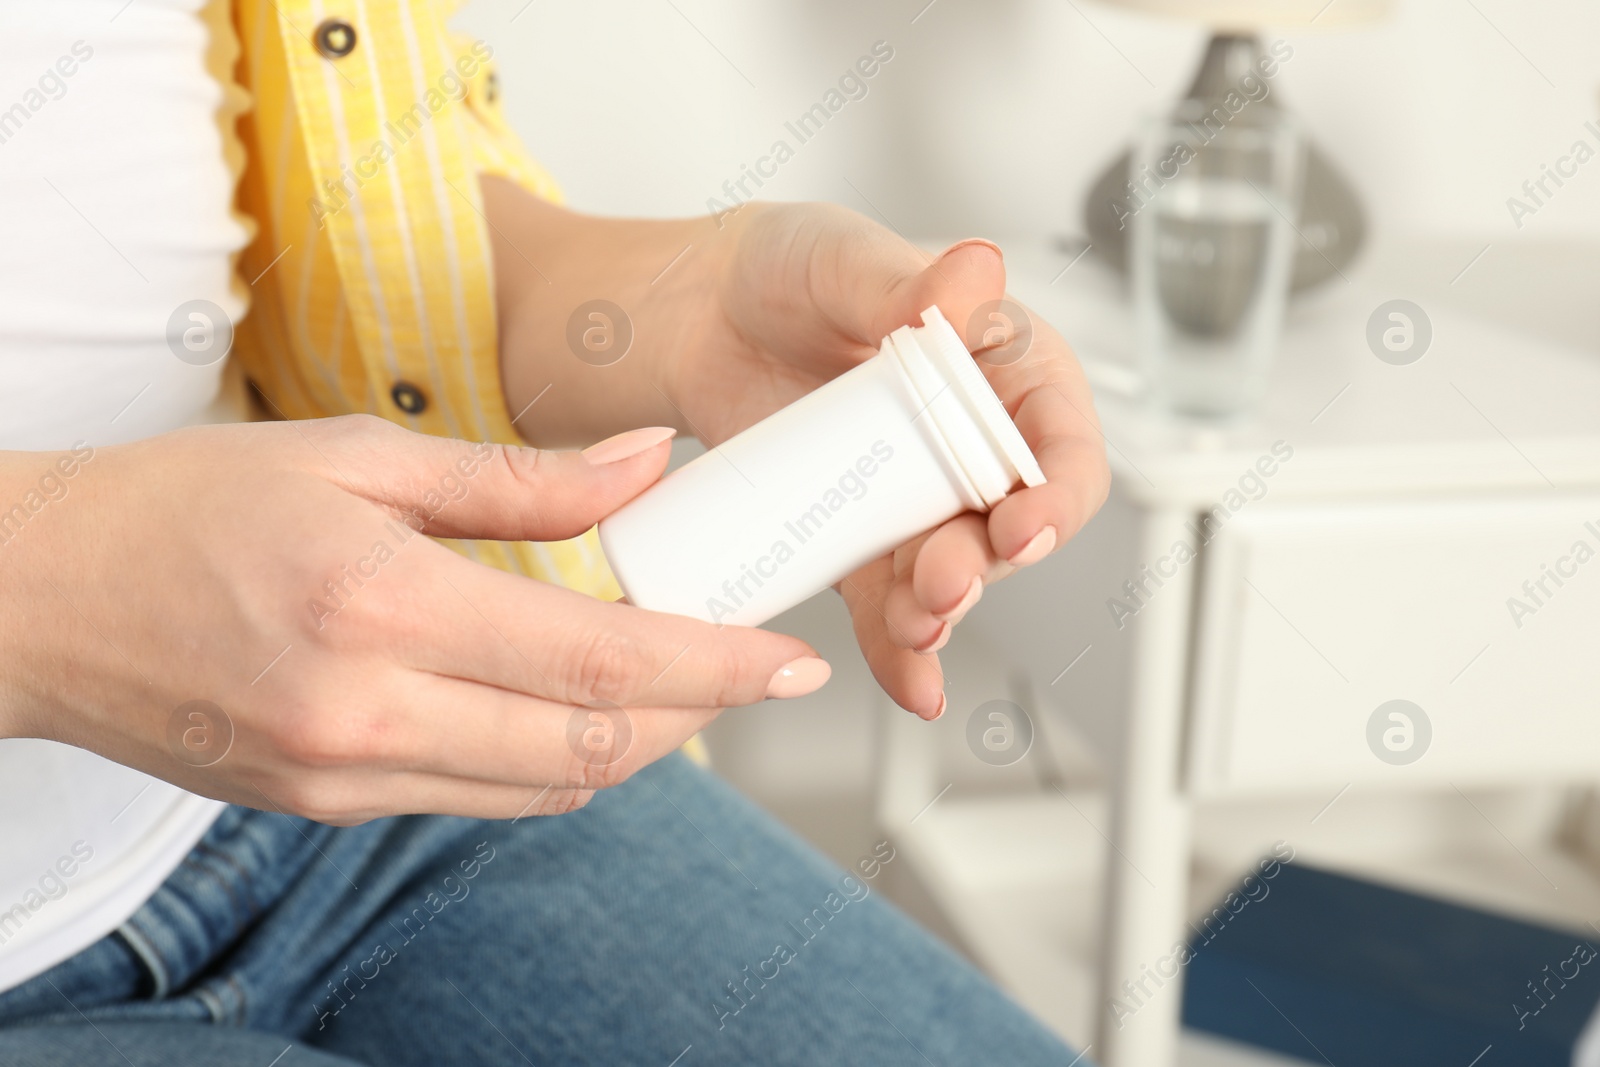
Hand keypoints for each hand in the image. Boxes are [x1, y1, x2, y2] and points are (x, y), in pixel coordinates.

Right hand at [0, 416, 827, 823]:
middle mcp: (367, 712)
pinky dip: (548, 759)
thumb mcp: (354, 456)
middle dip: (696, 713)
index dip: (715, 665)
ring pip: (547, 788)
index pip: (599, 661)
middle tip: (745, 665)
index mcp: (380, 606)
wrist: (41, 599)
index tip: (786, 660)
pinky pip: (479, 798)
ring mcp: (344, 776)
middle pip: (593, 745)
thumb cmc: (182, 508)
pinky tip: (563, 702)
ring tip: (669, 677)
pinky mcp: (325, 806)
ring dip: (631, 741)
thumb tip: (646, 465)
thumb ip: (519, 480)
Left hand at [677, 204, 1109, 717]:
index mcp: (1001, 366)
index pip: (1061, 437)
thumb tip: (974, 273)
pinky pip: (889, 603)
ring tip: (914, 626)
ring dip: (942, 610)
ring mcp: (917, 498)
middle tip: (944, 582)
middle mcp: (972, 443)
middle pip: (1009, 523)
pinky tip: (911, 682)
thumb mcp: (841, 260)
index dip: (1059, 488)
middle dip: (984, 563)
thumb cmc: (789, 271)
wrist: (701, 320)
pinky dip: (900, 648)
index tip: (1026, 522)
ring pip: (954, 572)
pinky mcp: (863, 540)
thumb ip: (903, 283)